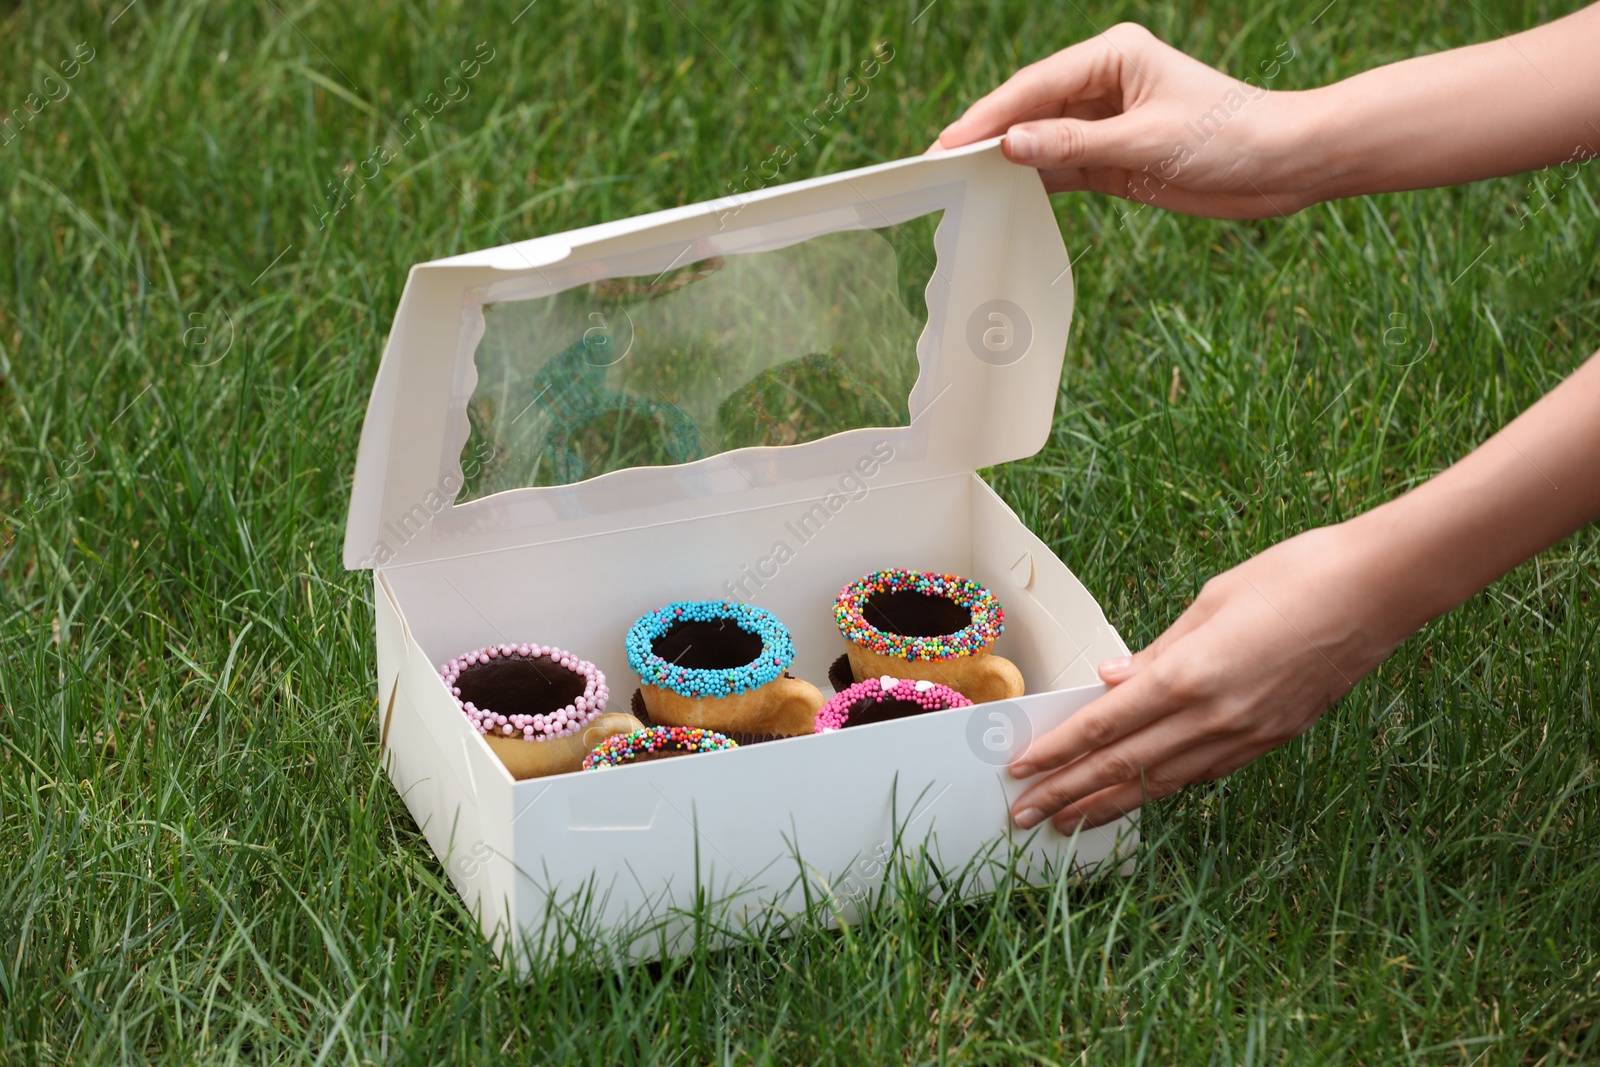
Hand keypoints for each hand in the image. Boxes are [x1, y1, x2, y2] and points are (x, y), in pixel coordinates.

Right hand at [934, 23, 1324, 217]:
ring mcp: (1107, 121)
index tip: (948, 143)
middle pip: (1030, 110)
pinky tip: (1002, 195)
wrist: (1283, 165)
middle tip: (936, 165)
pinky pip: (1061, 167)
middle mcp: (1105, 82)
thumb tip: (1008, 147)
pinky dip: (1034, 181)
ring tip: (959, 184)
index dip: (988, 116)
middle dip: (986, 137)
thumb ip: (1073, 145)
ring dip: (1006, 161)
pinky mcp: (1115, 157)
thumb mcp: (1145, 142)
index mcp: (1112, 56)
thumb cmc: (1228, 137)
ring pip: (1041, 140)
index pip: (1035, 86)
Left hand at [1010, 524, 1411, 831]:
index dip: (1057, 752)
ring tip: (1069, 822)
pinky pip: (1202, 774)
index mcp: (1189, 673)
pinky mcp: (1272, 740)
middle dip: (1068, 793)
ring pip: (1162, 782)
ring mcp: (1247, 735)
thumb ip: (1155, 652)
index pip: (1104, 726)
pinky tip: (1138, 796)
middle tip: (1026, 816)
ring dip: (1109, 803)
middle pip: (1123, 766)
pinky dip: (1162, 789)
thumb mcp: (1210, 602)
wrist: (1379, 590)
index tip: (1022, 770)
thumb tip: (1109, 682)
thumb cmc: (1295, 576)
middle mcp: (1214, 715)